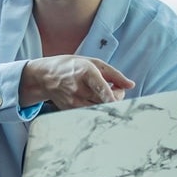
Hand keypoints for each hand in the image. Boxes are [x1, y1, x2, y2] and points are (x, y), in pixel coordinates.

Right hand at [20, 56, 135, 109]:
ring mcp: (72, 101)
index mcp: (85, 72)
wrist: (46, 76)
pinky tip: (94, 99)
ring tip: (104, 94)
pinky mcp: (69, 110)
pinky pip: (89, 113)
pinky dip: (97, 108)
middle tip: (116, 90)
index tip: (122, 96)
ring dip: (107, 104)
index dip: (115, 98)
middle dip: (116, 98)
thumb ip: (114, 74)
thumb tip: (130, 85)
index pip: (102, 89)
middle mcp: (78, 88)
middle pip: (104, 102)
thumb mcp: (93, 63)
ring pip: (98, 110)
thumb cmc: (71, 66)